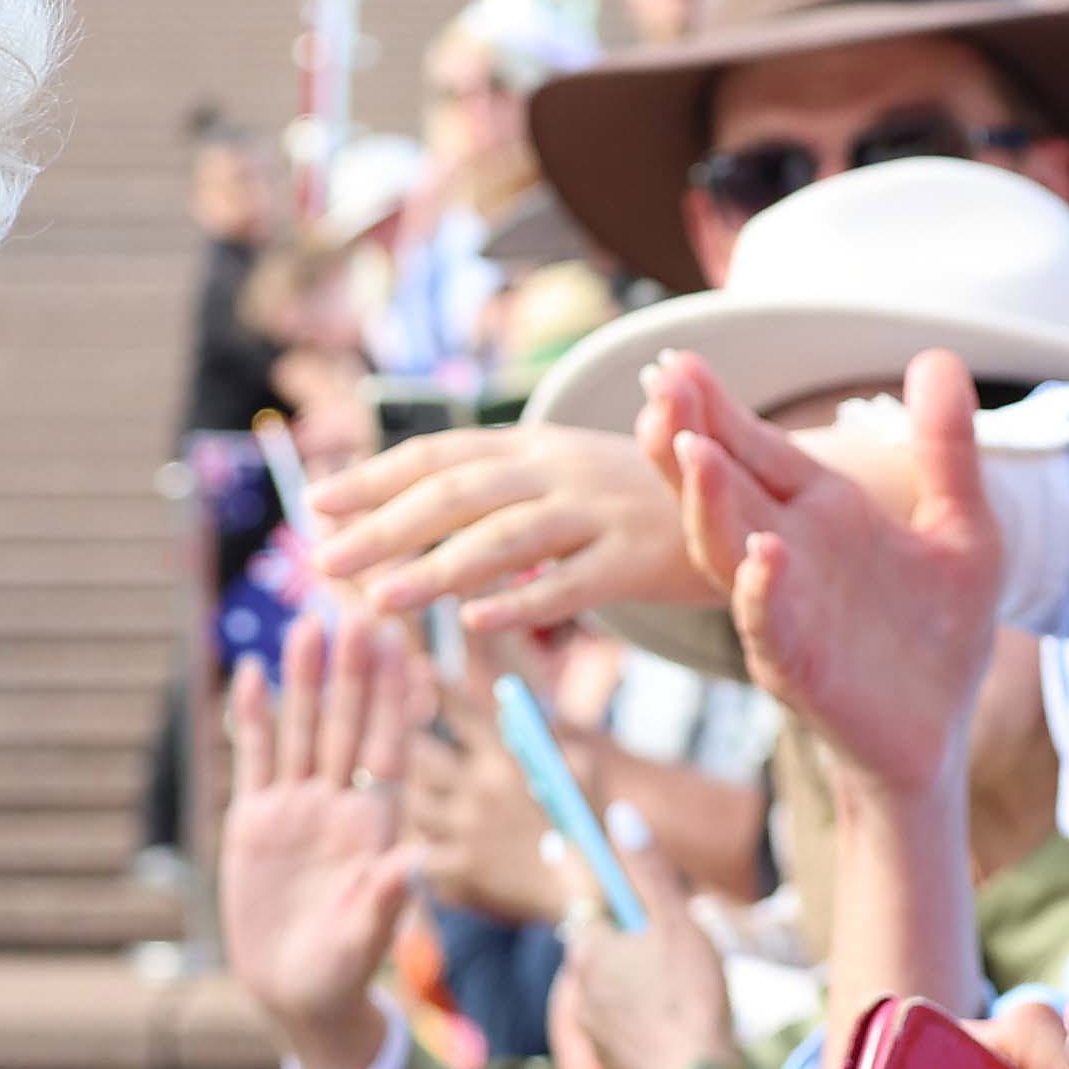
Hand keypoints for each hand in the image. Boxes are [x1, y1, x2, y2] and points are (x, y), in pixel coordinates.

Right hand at [218, 610, 420, 1068]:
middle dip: (352, 669)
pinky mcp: (257, 819)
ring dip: (305, 679)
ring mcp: (297, 807)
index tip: (403, 647)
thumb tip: (415, 857)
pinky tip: (248, 672)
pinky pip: (255, 758)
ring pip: (303, 729)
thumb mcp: (366, 937)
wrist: (296, 992)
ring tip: (306, 623)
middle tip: (357, 609)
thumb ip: (387, 896)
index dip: (395, 698)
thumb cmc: (343, 970)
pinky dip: (253, 718)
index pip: (389, 748)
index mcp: (375, 824)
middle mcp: (339, 803)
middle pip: (348, 724)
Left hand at [309, 425, 716, 634]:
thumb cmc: (638, 495)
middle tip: (319, 561)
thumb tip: (409, 500)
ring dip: (436, 569)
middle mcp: (560, 470)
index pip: (440, 454)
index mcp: (535, 444)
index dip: (376, 476)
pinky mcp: (640, 560)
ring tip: (376, 599)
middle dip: (384, 527)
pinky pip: (573, 585)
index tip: (317, 503)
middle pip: (459, 493)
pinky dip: (524, 602)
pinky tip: (474, 624)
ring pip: (506, 539)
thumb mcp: (567, 472)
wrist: (751, 495)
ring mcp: (601, 513)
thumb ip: (500, 484)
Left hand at [400, 650, 575, 927]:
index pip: (459, 711)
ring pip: (413, 804)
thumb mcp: (581, 767)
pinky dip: (423, 854)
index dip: (435, 688)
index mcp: (508, 757)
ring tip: (426, 803)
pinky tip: (432, 852)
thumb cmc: (596, 825)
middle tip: (415, 751)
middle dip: (414, 750)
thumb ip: (544, 733)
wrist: (597, 893)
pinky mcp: (460, 872)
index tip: (419, 672)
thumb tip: (510, 701)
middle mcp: (479, 789)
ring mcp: (465, 831)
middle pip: (418, 755)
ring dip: (417, 801)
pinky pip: (419, 855)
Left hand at [550, 801, 738, 1068]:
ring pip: (611, 979)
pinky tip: (672, 1015)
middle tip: (668, 937)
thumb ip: (647, 869)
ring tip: (678, 982)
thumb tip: (620, 815)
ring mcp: (590, 1022)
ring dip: (635, 972)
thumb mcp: (674, 922)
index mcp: (589, 947)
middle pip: (600, 939)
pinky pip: (620, 1014)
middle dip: (626, 932)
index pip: (579, 893)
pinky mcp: (607, 1052)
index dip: (574, 865)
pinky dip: (639, 1008)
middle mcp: (578, 983)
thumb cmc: (687, 997)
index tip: (557, 840)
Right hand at [645, 348, 998, 800]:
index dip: (716, 407)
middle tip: (660, 388)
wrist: (940, 730)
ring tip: (694, 454)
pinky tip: (766, 552)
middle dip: (688, 439)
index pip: (757, 448)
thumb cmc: (937, 630)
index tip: (679, 360)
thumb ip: (946, 448)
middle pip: (722, 488)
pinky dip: (764, 591)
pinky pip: (770, 625)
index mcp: (820, 512)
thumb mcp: (963, 525)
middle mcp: (787, 553)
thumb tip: (936, 357)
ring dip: (707, 505)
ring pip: (726, 550)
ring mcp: (785, 610)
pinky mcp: (799, 668)